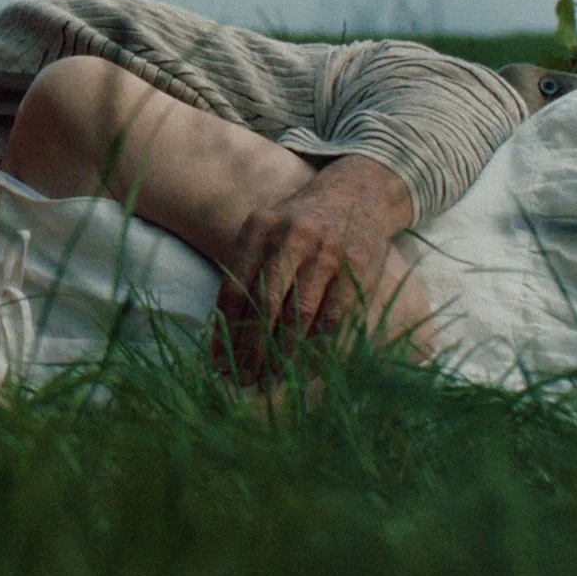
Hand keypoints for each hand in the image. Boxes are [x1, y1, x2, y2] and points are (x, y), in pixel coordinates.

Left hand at [214, 155, 414, 382]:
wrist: (358, 193)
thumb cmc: (302, 224)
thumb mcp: (268, 232)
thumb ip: (247, 270)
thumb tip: (224, 332)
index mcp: (258, 229)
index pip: (233, 289)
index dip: (224, 332)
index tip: (218, 364)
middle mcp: (289, 239)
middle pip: (263, 305)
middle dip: (250, 350)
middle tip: (243, 382)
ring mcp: (325, 253)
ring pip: (298, 316)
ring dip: (282, 355)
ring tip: (270, 382)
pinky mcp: (356, 268)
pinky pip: (332, 319)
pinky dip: (317, 349)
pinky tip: (305, 369)